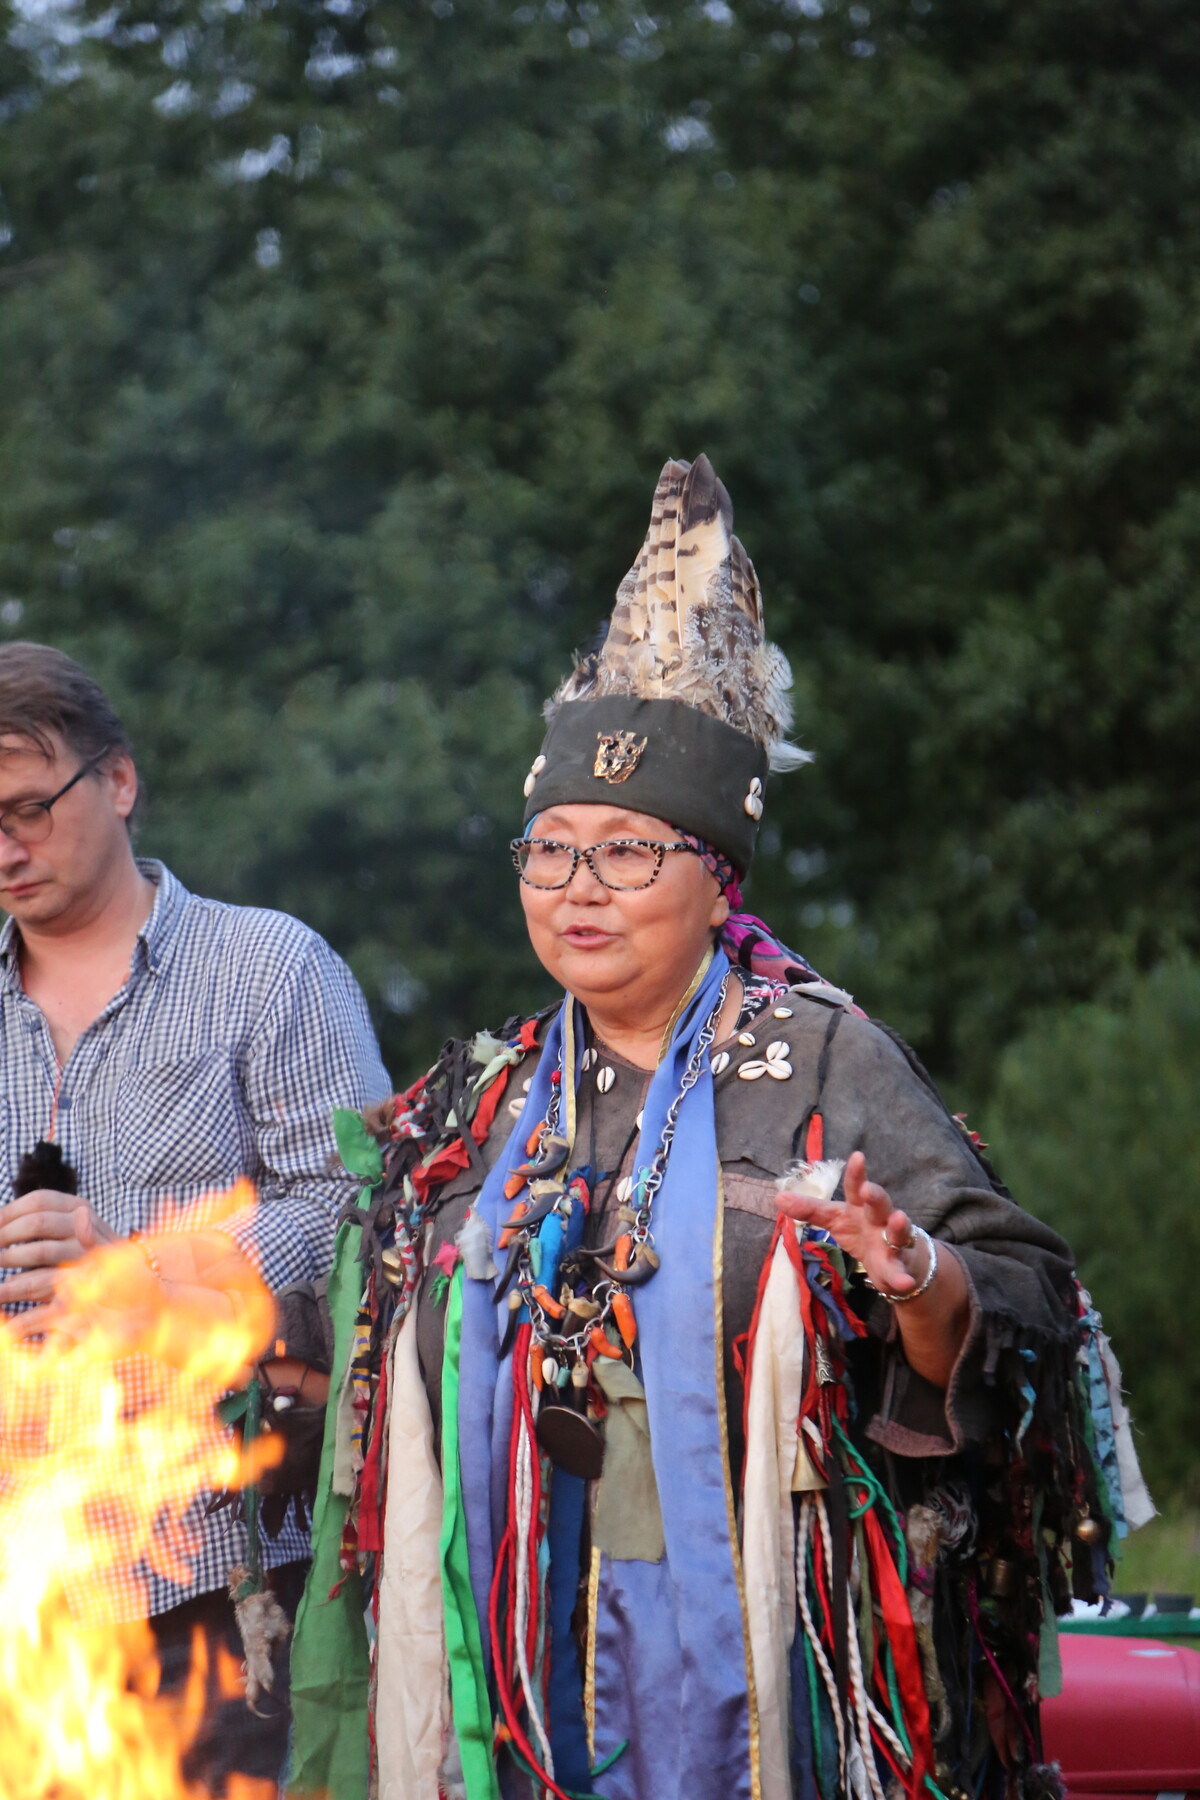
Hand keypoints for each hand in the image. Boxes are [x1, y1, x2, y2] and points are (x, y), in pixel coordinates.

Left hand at [0, 1190, 117, 1306]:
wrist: (132, 1281)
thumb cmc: (87, 1252)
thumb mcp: (71, 1227)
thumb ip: (45, 1220)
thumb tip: (1, 1217)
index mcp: (79, 1207)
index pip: (40, 1200)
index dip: (9, 1211)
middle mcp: (87, 1225)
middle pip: (38, 1222)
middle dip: (5, 1233)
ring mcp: (88, 1252)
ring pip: (41, 1251)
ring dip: (11, 1257)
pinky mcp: (85, 1279)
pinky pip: (46, 1281)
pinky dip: (20, 1285)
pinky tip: (7, 1286)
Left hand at [776, 1150, 931, 1299]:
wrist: (896, 1258)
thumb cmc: (862, 1230)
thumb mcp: (835, 1218)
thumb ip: (810, 1209)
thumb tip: (778, 1198)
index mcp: (860, 1206)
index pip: (856, 1188)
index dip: (856, 1173)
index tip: (857, 1156)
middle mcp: (880, 1219)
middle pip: (880, 1204)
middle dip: (875, 1195)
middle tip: (868, 1190)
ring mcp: (892, 1241)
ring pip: (898, 1232)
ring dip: (898, 1226)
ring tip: (898, 1218)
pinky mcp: (898, 1266)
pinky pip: (900, 1272)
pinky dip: (902, 1277)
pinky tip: (904, 1282)